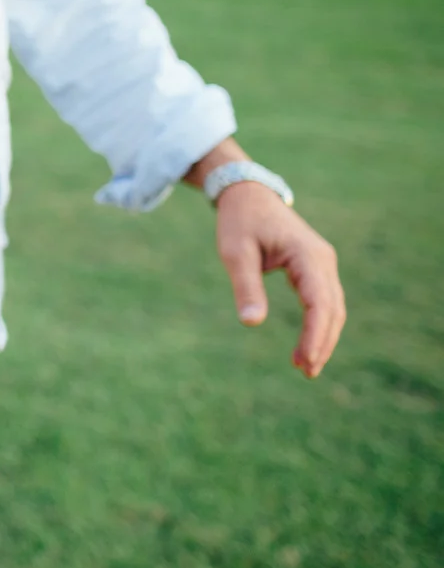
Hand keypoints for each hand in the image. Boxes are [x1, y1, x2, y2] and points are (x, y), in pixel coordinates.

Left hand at [215, 182, 345, 377]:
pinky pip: (324, 301)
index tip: (305, 361)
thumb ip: (245, 286)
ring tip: (305, 366)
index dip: (315, 335)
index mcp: (307, 255)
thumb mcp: (235, 253)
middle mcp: (323, 260)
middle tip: (306, 372)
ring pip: (332, 307)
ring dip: (323, 337)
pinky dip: (319, 324)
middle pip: (332, 309)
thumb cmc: (239, 222)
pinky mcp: (315, 267)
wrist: (248, 195)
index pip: (319, 303)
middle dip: (322, 342)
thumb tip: (251, 323)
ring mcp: (323, 263)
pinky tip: (306, 344)